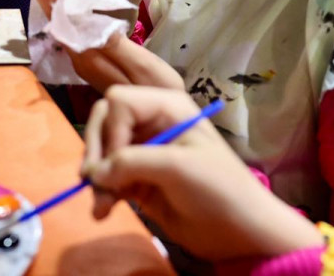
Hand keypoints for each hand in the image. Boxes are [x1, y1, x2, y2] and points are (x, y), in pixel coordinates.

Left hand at [20, 0, 183, 92]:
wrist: (161, 121)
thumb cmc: (158, 91)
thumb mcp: (142, 68)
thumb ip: (115, 46)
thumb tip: (90, 22)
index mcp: (89, 54)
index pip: (64, 15)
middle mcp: (80, 57)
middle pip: (56, 18)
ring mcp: (84, 61)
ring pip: (60, 23)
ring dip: (49, 0)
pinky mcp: (92, 62)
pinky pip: (70, 29)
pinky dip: (63, 11)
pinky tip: (63, 4)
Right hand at [82, 86, 322, 260]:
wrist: (239, 231)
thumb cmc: (218, 189)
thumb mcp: (177, 167)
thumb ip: (132, 162)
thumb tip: (94, 172)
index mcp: (166, 106)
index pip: (119, 102)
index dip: (111, 130)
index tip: (115, 162)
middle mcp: (151, 123)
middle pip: (103, 122)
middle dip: (96, 152)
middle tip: (93, 182)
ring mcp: (142, 151)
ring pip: (101, 152)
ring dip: (96, 178)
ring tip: (102, 207)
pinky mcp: (137, 179)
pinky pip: (106, 178)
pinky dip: (101, 193)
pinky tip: (103, 212)